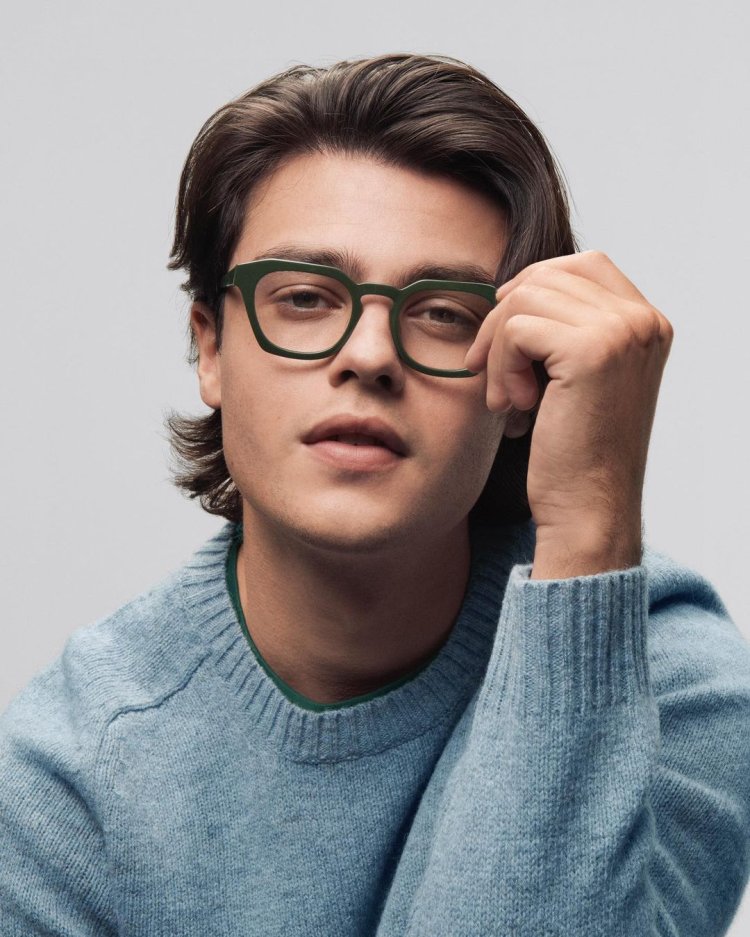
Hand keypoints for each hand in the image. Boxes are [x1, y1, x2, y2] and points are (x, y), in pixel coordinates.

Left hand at [464, 251, 673, 576]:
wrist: (588, 511)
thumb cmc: (574, 454)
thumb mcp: (577, 380)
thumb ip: (565, 330)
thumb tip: (511, 288)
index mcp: (648, 324)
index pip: (583, 264)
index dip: (532, 289)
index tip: (504, 336)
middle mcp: (644, 321)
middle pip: (548, 275)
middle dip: (503, 320)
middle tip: (488, 372)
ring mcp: (623, 332)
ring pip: (525, 298)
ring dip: (497, 349)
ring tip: (506, 399)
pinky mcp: (592, 350)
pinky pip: (515, 328)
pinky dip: (498, 366)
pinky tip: (512, 407)